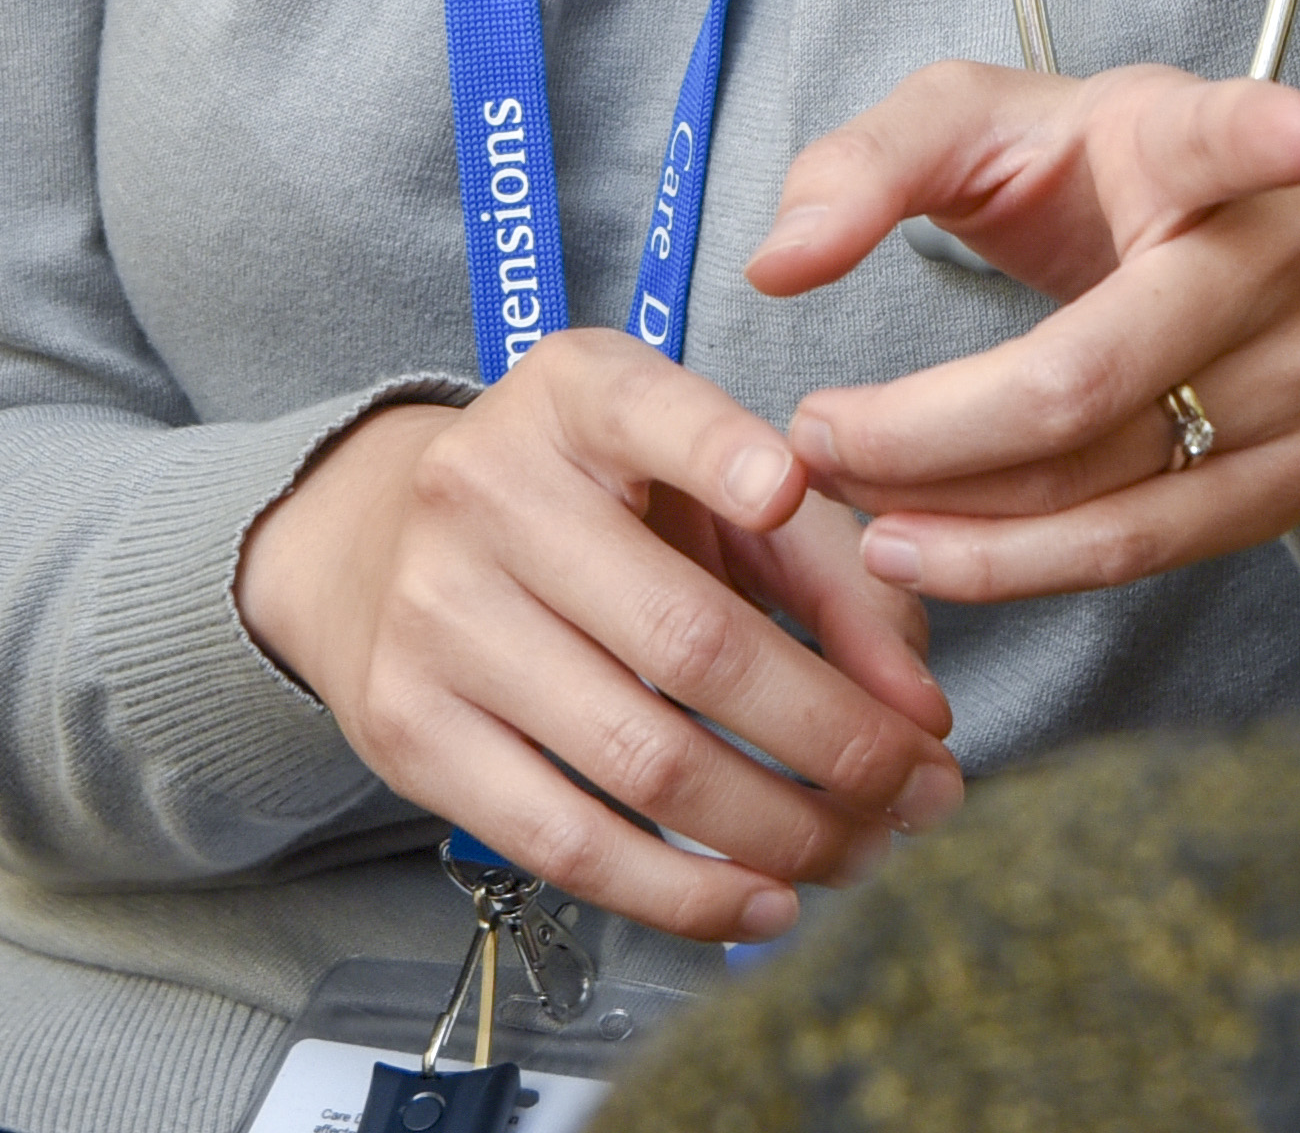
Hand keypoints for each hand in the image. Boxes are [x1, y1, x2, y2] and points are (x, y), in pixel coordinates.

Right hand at [228, 331, 963, 946]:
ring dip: (783, 832)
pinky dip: (684, 893)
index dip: (718, 451)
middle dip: (837, 738)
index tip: (789, 493)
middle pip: (689, 640)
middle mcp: (488, 495)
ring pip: (642, 762)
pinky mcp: (411, 735)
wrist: (375, 544)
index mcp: (572, 398)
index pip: (645, 411)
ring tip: (864, 852)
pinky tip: (765, 901)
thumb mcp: (701, 479)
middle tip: (925, 790)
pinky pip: (566, 845)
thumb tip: (918, 715)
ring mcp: (438, 619)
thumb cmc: (590, 506)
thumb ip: (829, 565)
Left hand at [746, 60, 1299, 601]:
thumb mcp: (986, 124)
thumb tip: (777, 266)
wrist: (1265, 266)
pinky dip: (1007, 564)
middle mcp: (1275, 264)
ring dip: (946, 510)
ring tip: (844, 491)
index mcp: (1194, 143)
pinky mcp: (1290, 484)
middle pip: (1083, 378)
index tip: (1293, 131)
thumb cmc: (1101, 178)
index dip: (1262, 136)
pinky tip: (920, 546)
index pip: (1231, 135)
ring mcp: (1298, 384)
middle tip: (811, 429)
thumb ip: (868, 165)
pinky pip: (1130, 552)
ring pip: (1098, 484)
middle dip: (918, 430)